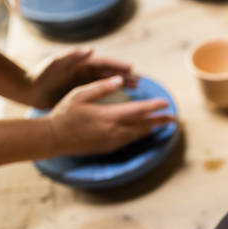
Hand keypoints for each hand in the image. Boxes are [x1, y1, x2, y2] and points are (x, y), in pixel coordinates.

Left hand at [28, 48, 138, 108]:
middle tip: (140, 80)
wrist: (28, 90)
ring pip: (108, 84)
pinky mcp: (81, 95)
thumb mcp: (56, 63)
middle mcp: (85, 72)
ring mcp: (84, 83)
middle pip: (109, 73)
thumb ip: (73, 56)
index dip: (118, 65)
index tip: (131, 68)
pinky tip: (121, 101)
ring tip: (136, 89)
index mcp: (81, 63)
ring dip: (122, 85)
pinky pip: (101, 95)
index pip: (104, 63)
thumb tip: (92, 49)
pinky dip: (112, 96)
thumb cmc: (41, 75)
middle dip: (125, 76)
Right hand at [45, 76, 174, 155]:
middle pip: (143, 125)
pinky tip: (143, 132)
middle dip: (159, 121)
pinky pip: (129, 140)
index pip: (138, 110)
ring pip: (137, 135)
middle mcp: (114, 130)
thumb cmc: (65, 113)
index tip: (166, 103)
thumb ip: (101, 87)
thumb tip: (119, 80)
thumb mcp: (80, 94)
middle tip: (174, 118)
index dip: (154, 107)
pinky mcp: (108, 148)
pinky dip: (139, 135)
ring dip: (151, 129)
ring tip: (162, 124)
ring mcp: (111, 141)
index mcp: (108, 115)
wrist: (54, 138)